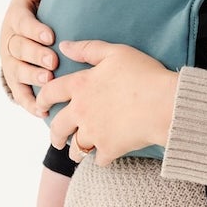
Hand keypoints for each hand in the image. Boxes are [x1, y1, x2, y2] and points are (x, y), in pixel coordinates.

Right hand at [0, 0, 57, 107]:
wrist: (23, 33)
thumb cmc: (35, 11)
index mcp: (15, 20)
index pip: (21, 23)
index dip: (34, 30)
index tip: (49, 36)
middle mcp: (9, 42)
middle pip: (20, 49)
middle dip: (36, 56)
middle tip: (52, 62)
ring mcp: (11, 63)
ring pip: (18, 72)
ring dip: (32, 77)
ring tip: (47, 82)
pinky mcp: (15, 81)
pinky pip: (20, 94)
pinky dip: (29, 103)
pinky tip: (41, 111)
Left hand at [33, 41, 178, 163]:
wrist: (166, 103)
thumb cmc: (145, 74)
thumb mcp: (116, 53)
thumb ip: (88, 49)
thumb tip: (64, 46)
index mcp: (81, 86)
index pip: (50, 92)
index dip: (42, 99)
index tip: (40, 106)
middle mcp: (81, 111)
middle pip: (57, 128)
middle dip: (55, 136)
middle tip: (57, 140)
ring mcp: (94, 133)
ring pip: (76, 148)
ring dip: (76, 151)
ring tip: (79, 152)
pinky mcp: (110, 149)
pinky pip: (99, 159)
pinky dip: (102, 158)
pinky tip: (105, 156)